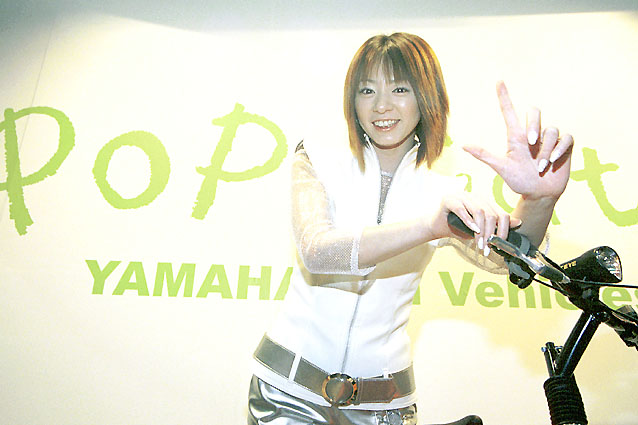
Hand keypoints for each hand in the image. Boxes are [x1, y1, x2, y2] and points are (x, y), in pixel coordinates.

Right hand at [427, 193, 521, 255]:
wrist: (436, 226)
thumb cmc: (457, 227)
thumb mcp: (479, 229)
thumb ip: (496, 225)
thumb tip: (518, 223)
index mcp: (484, 202)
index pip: (501, 214)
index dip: (503, 230)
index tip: (499, 245)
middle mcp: (475, 196)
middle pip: (490, 213)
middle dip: (490, 233)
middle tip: (486, 248)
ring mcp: (462, 196)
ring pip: (479, 211)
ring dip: (481, 230)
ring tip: (478, 243)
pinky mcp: (449, 199)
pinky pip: (462, 209)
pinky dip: (468, 221)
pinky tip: (472, 230)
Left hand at [463, 81, 573, 199]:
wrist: (539, 194)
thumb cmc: (519, 181)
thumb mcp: (502, 168)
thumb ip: (485, 156)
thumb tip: (464, 145)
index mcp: (516, 137)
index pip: (509, 112)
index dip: (504, 97)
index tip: (499, 81)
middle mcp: (533, 134)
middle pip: (535, 112)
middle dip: (533, 125)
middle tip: (530, 143)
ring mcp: (549, 139)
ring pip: (551, 129)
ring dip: (546, 149)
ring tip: (540, 166)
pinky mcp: (564, 146)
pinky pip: (566, 138)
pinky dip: (560, 150)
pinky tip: (553, 161)